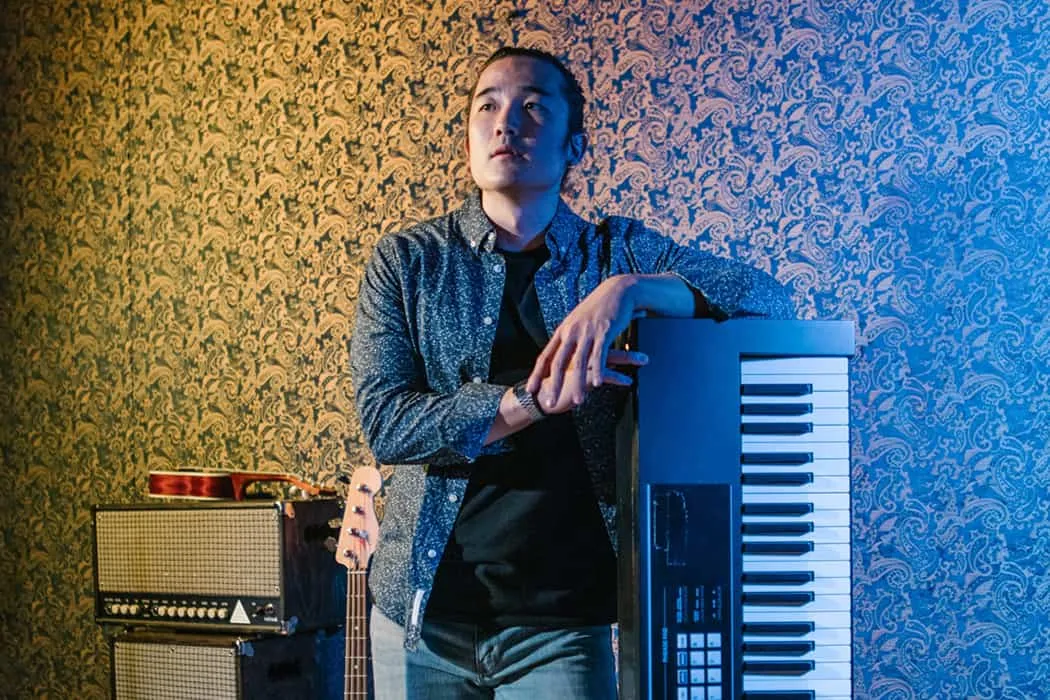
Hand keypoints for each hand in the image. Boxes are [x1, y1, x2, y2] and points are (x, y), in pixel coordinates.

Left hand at [526, 275, 647, 410]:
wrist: (617, 290)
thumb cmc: (598, 308)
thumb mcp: (578, 321)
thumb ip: (570, 337)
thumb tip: (563, 352)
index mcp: (563, 331)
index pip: (545, 356)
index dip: (536, 375)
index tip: (530, 390)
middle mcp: (572, 332)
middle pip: (559, 363)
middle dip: (553, 385)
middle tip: (549, 403)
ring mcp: (588, 332)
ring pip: (580, 362)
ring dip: (578, 384)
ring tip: (578, 401)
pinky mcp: (604, 331)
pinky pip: (600, 354)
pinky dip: (598, 370)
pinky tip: (598, 383)